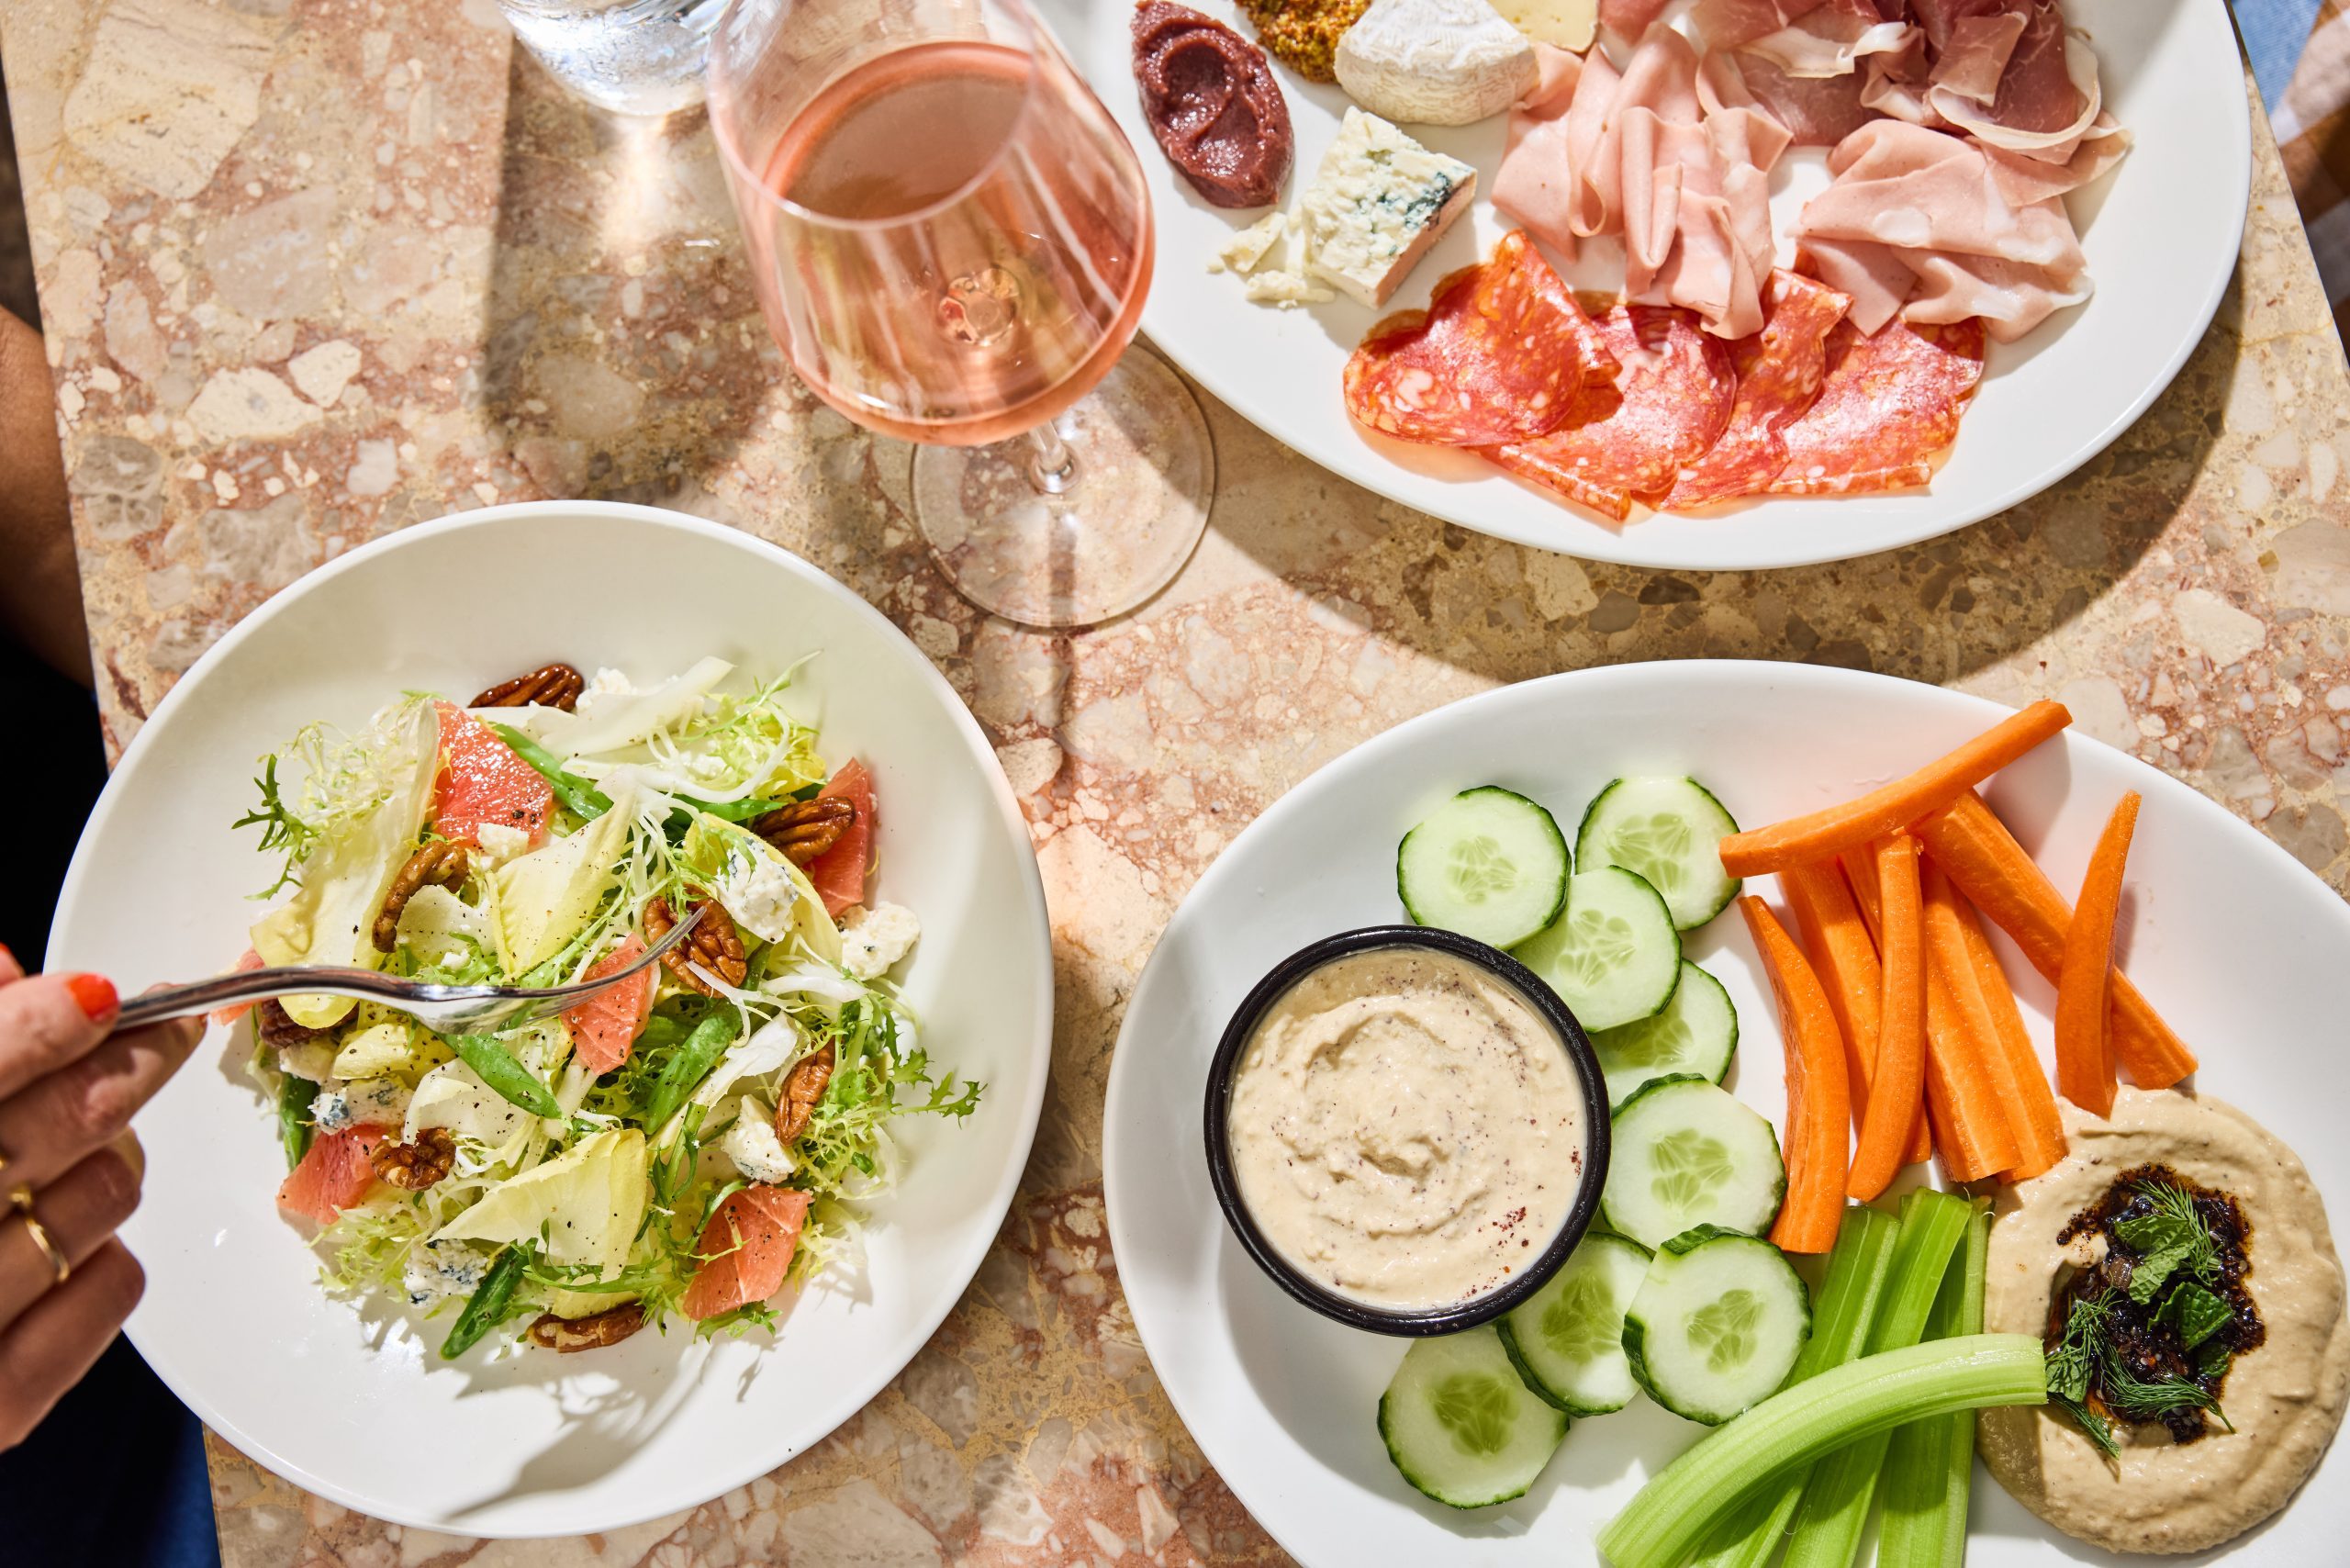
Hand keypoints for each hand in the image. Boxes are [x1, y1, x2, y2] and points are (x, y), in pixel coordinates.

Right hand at [0, 950, 199, 1449]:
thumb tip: (2, 974)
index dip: (41, 1024)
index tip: (94, 995)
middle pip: (65, 1125)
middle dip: (124, 1066)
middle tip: (154, 1038)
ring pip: (104, 1198)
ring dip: (104, 1164)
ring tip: (64, 1161)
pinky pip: (114, 1288)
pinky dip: (105, 1252)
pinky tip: (63, 1240)